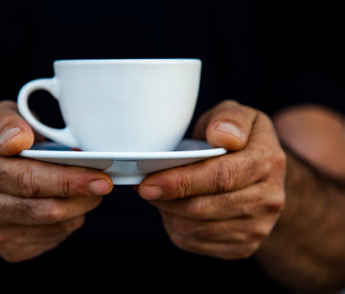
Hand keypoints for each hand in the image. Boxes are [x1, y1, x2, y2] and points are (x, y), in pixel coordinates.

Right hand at [0, 101, 112, 261]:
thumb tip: (19, 139)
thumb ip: (6, 122)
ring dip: (79, 208)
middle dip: (83, 196)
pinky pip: (52, 239)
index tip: (100, 176)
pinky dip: (68, 221)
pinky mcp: (9, 249)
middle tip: (104, 183)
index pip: (29, 179)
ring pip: (54, 226)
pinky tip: (66, 204)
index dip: (69, 179)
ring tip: (85, 189)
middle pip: (46, 209)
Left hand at [138, 100, 285, 258]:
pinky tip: (174, 210)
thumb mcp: (238, 115)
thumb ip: (230, 118)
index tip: (149, 182)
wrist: (262, 176)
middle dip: (166, 199)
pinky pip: (197, 243)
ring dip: (169, 213)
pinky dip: (177, 227)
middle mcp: (268, 199)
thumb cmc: (239, 140)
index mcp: (268, 162)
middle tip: (144, 187)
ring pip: (197, 229)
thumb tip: (221, 136)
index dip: (180, 181)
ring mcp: (258, 227)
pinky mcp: (243, 247)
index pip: (220, 177)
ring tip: (158, 195)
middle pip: (204, 207)